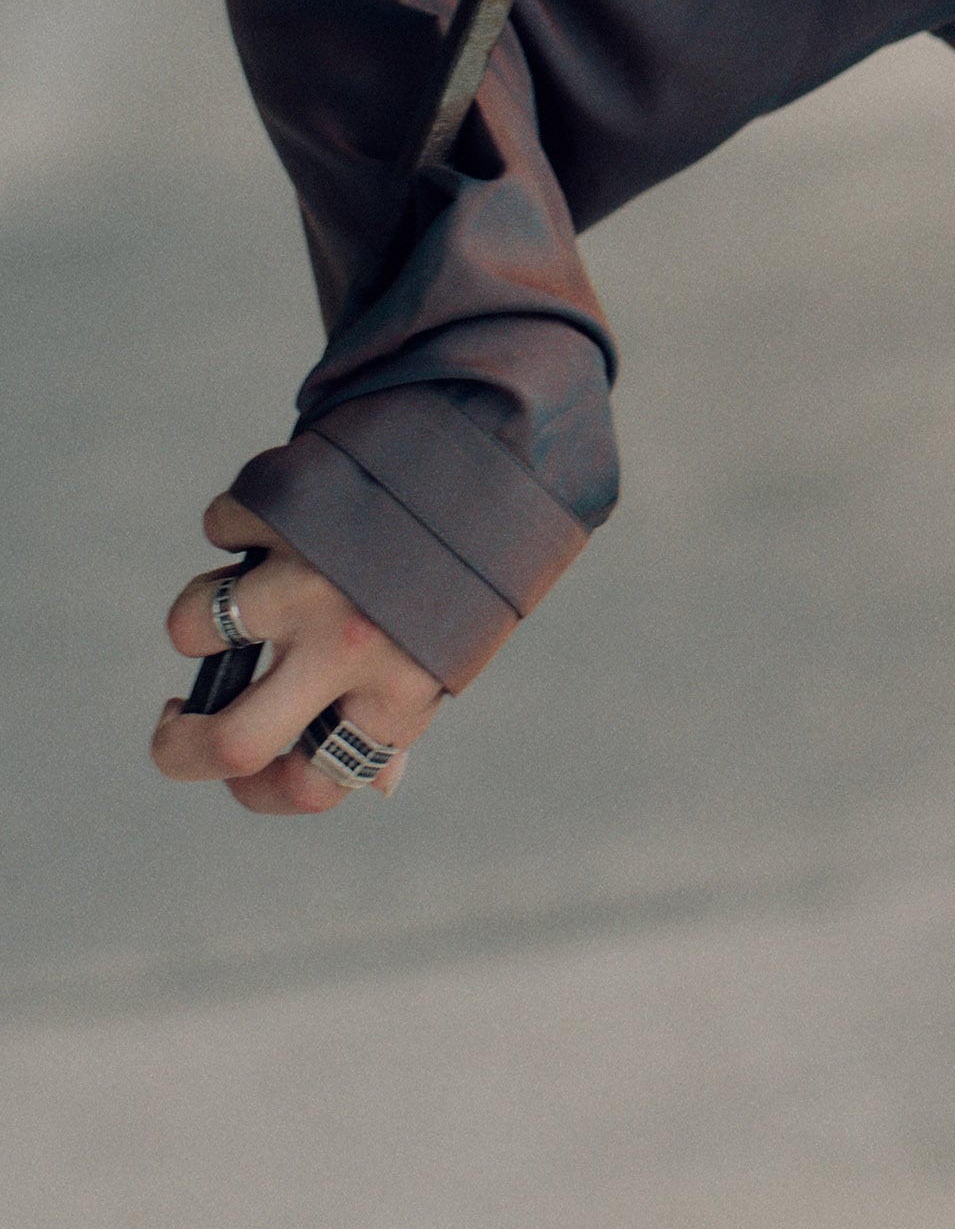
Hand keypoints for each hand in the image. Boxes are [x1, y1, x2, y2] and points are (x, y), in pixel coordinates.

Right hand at [151, 494, 446, 813]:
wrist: (506, 436)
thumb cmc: (470, 556)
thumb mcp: (455, 643)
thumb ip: (399, 708)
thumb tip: (374, 785)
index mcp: (403, 693)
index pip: (313, 784)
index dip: (262, 793)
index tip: (242, 771)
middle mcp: (355, 645)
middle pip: (231, 742)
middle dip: (175, 747)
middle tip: (177, 719)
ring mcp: (314, 575)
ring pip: (193, 626)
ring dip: (199, 610)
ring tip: (237, 588)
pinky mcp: (290, 507)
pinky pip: (220, 527)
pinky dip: (237, 522)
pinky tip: (286, 513)